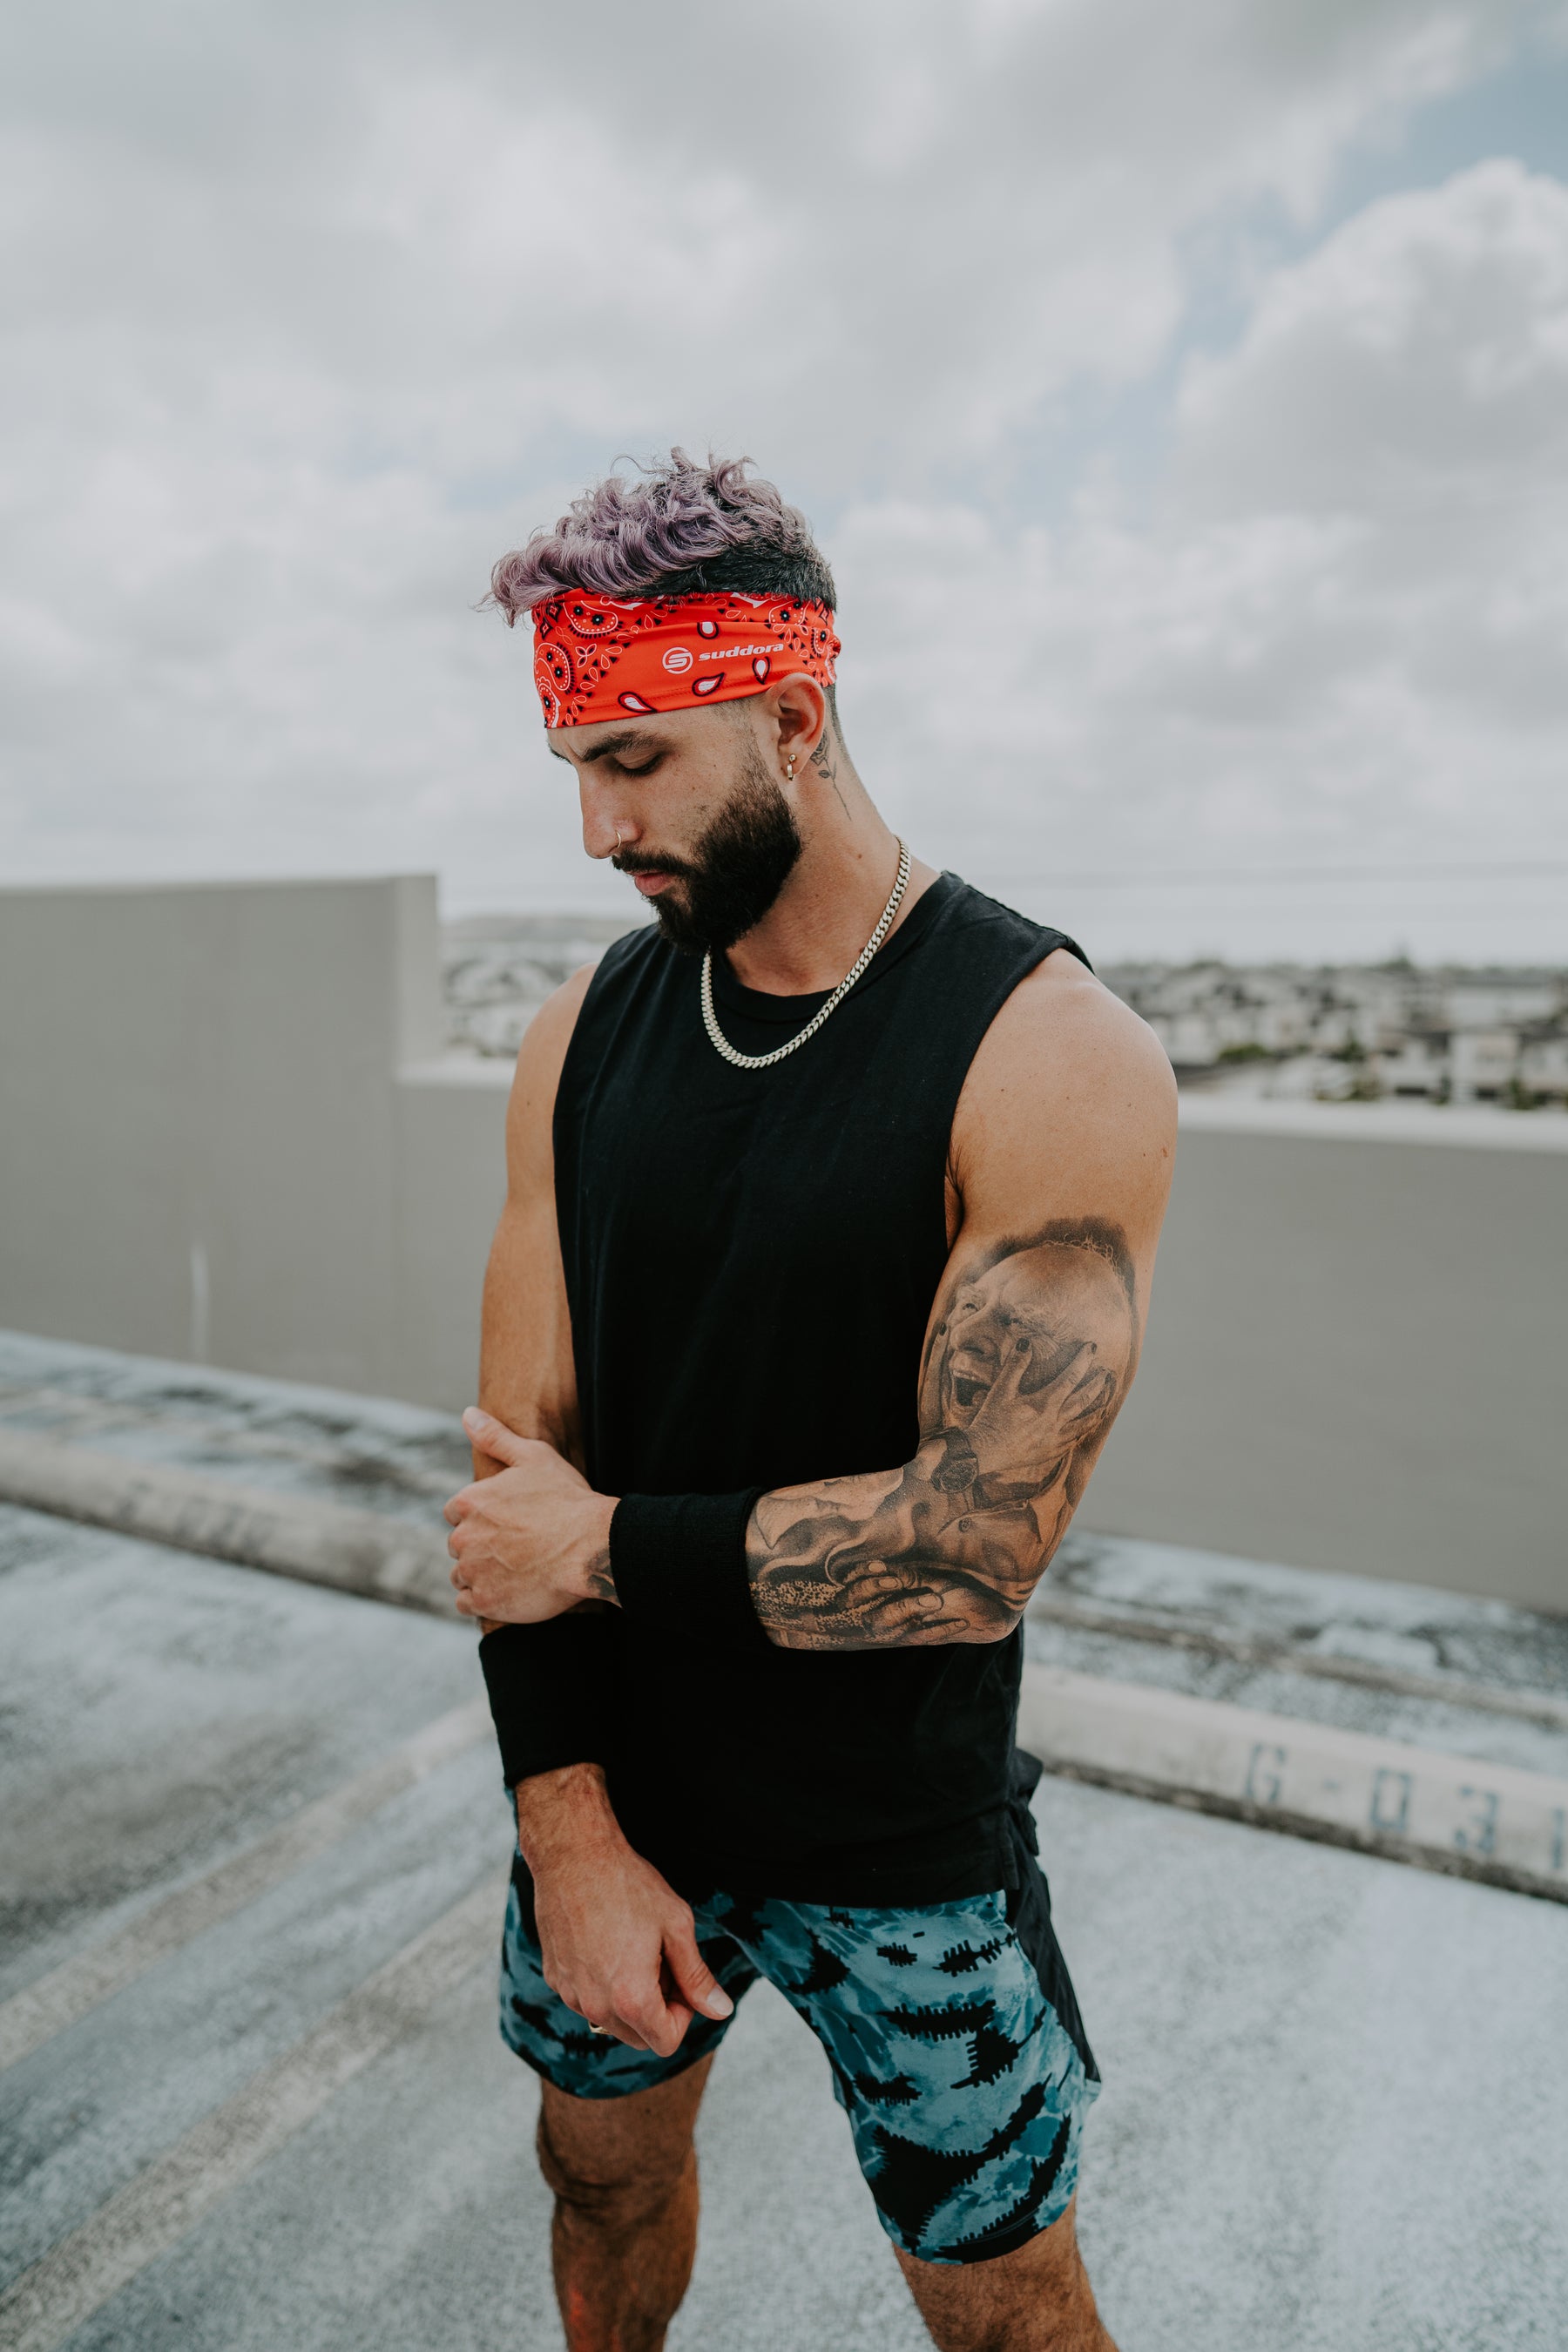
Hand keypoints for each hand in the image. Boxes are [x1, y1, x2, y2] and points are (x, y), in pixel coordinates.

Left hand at [444, 1408, 617, 1621]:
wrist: (591, 1545)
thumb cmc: (566, 1499)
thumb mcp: (533, 1457)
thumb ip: (495, 1436)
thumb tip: (467, 1414)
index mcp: (469, 1501)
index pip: (454, 1513)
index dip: (480, 1517)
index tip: (506, 1523)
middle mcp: (463, 1536)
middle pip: (459, 1545)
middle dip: (480, 1546)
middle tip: (516, 1548)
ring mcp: (473, 1571)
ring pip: (461, 1575)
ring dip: (480, 1574)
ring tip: (515, 1571)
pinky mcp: (484, 1602)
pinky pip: (466, 1603)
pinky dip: (483, 1599)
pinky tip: (508, 1591)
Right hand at [518, 1766, 733, 2056]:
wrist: (573, 1854)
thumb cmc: (628, 1885)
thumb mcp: (676, 1926)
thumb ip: (697, 1976)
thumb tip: (721, 2011)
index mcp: (631, 1999)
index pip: (666, 2042)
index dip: (684, 2014)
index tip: (681, 1978)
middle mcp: (596, 2006)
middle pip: (639, 2037)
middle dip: (657, 2010)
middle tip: (661, 1961)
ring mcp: (570, 1993)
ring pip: (610, 2020)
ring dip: (628, 1999)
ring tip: (633, 1949)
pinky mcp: (554, 1977)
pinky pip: (586, 1998)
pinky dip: (601, 1984)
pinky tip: (605, 1943)